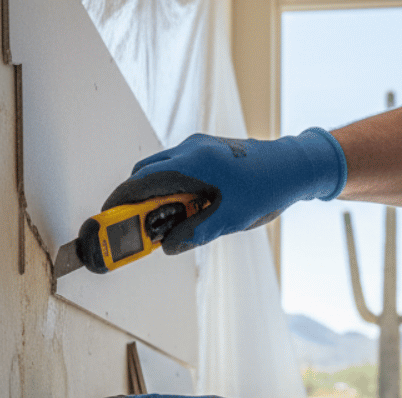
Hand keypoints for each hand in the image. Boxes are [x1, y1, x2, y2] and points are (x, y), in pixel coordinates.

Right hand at [100, 129, 346, 254]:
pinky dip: (172, 189)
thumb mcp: (229, 220)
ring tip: (170, 223)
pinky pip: (177, 169)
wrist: (294, 165)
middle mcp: (191, 149)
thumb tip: (167, 247)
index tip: (107, 220)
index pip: (141, 181)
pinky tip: (189, 209)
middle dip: (135, 201)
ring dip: (156, 196)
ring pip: (161, 170)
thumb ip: (195, 233)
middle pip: (145, 174)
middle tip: (139, 230)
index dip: (120, 201)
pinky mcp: (206, 151)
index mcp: (193, 164)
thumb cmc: (265, 190)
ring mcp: (198, 147)